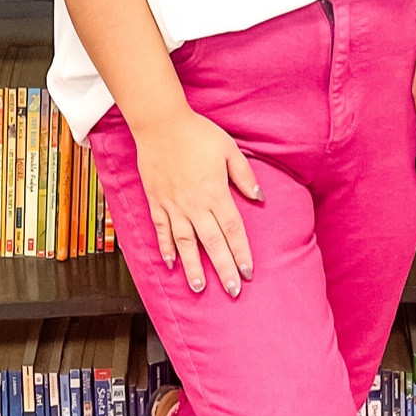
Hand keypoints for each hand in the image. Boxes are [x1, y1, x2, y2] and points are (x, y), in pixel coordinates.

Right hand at [133, 104, 261, 296]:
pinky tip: (170, 264)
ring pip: (185, 243)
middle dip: (223, 268)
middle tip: (232, 291)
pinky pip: (162, 229)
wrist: (160, 123)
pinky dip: (166, 247)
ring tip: (199, 287)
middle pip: (212, 243)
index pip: (232, 230)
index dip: (241, 253)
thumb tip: (259, 197)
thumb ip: (244, 175)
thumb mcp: (229, 149)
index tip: (248, 272)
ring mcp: (173, 205)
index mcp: (215, 193)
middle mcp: (194, 204)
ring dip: (193, 266)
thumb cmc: (197, 133)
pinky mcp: (156, 201)